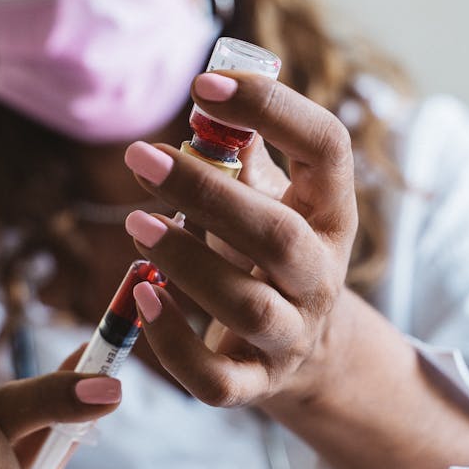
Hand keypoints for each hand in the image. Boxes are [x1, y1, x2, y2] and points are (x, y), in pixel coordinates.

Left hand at [124, 70, 357, 406]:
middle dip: (207, 193)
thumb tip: (205, 108)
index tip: (205, 85)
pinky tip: (142, 296)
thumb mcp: (272, 199)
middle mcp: (322, 276)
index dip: (273, 109)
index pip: (327, 148)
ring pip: (246, 305)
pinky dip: (172, 342)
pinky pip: (215, 378)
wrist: (304, 350)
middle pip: (277, 235)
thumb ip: (242, 159)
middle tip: (142, 157)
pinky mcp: (256, 383)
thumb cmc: (270, 253)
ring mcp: (293, 335)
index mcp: (331, 213)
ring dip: (185, 261)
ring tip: (136, 222)